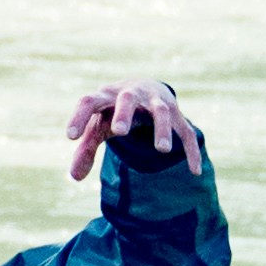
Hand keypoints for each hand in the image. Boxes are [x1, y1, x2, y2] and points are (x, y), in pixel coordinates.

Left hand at [70, 79, 200, 173]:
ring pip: (161, 111)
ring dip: (162, 129)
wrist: (143, 87)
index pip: (89, 102)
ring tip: (162, 150)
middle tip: (119, 132)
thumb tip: (74, 177)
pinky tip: (194, 171)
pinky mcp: (176, 116)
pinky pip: (186, 132)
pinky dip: (191, 150)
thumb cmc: (114, 111)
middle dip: (123, 113)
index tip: (71, 136)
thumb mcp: (98, 126)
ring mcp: (156, 103)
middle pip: (127, 99)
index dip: (79, 117)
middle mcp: (131, 95)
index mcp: (106, 97)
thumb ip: (86, 149)